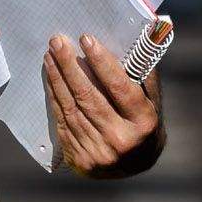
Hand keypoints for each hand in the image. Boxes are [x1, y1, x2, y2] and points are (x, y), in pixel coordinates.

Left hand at [41, 33, 162, 178]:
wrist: (135, 165)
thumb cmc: (143, 121)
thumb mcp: (151, 98)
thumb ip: (141, 70)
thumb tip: (132, 36)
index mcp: (143, 122)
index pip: (119, 86)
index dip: (101, 62)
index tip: (86, 39)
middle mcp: (121, 140)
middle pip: (88, 96)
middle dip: (70, 66)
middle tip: (58, 41)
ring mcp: (98, 152)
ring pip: (71, 108)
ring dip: (57, 78)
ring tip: (50, 55)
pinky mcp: (80, 158)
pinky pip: (62, 121)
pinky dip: (55, 96)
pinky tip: (51, 77)